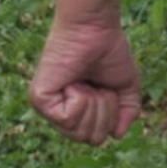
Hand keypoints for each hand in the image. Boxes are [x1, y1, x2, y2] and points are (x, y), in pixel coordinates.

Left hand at [29, 20, 140, 144]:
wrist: (94, 28)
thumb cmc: (107, 51)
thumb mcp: (124, 87)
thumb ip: (126, 112)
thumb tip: (116, 135)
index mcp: (76, 113)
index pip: (95, 139)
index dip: (109, 118)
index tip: (106, 89)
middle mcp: (59, 113)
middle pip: (89, 139)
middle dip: (103, 112)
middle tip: (96, 86)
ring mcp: (47, 108)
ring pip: (78, 132)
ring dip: (93, 104)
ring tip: (84, 82)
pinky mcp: (40, 100)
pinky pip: (67, 119)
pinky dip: (79, 99)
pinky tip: (73, 82)